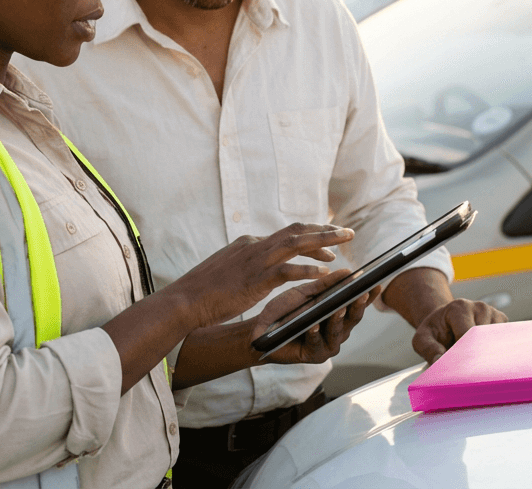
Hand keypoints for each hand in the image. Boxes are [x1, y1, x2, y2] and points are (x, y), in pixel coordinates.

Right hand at [173, 223, 354, 328]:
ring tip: (344, 244)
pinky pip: (288, 270)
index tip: (327, 240)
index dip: (310, 236)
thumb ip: (245, 267)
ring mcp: (255, 260)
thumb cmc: (202, 292)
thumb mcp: (227, 272)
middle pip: (297, 231)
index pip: (286, 234)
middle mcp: (254, 246)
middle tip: (347, 232)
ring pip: (296, 243)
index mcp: (248, 244)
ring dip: (323, 242)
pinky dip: (307, 270)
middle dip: (324, 230)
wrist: (185, 301)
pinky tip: (324, 274)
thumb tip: (256, 271)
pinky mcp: (255, 278)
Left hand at [249, 270, 381, 364]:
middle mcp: (337, 332)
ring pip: (337, 332)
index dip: (368, 296)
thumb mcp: (305, 294)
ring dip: (337, 319)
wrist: (263, 332)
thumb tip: (348, 271)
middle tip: (361, 293)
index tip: (377, 283)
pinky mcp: (315, 355)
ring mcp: (328, 345)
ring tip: (339, 307)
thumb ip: (326, 284)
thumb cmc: (286, 312)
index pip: (357, 305)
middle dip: (357, 306)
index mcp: (338, 316)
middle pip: (352, 319)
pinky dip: (315, 334)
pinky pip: (316, 343)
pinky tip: (313, 325)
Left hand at [411, 298, 507, 363]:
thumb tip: (440, 361)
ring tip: (476, 364)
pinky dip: (497, 354)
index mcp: (460, 307)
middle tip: (470, 374)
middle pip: (485, 338)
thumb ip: (428, 349)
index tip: (460, 370)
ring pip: (498, 342)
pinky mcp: (504, 324)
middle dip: (478, 357)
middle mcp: (480, 308)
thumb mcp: (422, 338)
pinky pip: (505, 343)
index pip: (468, 334)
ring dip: (488, 356)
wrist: (446, 321)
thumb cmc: (435, 331)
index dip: (465, 353)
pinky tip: (486, 360)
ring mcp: (495, 315)